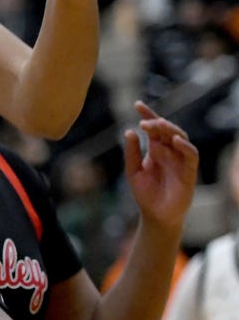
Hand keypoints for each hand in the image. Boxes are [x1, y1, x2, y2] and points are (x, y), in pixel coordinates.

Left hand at [124, 101, 198, 234]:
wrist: (155, 215)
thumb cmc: (145, 194)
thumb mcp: (133, 171)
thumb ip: (131, 152)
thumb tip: (129, 131)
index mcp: (156, 150)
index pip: (154, 129)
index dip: (148, 115)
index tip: (137, 104)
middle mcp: (169, 152)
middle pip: (167, 131)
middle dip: (157, 123)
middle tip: (145, 121)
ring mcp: (180, 161)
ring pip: (181, 138)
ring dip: (171, 130)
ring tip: (158, 125)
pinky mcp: (189, 172)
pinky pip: (191, 155)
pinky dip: (185, 146)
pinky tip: (174, 140)